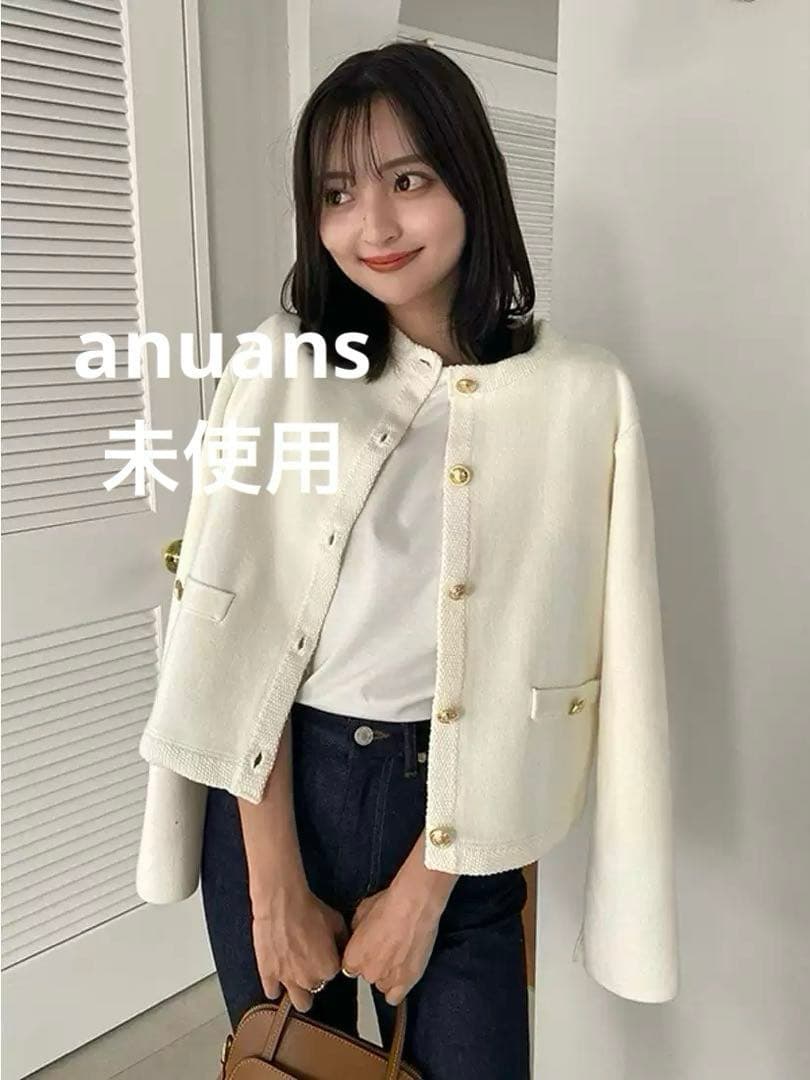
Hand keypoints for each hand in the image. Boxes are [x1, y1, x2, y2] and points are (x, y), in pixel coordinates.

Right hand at [251, 882, 349, 1012]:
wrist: (282, 903)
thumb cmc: (309, 909)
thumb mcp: (337, 921)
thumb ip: (343, 940)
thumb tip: (343, 947)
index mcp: (329, 968)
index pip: (333, 972)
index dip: (328, 961)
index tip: (323, 952)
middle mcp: (310, 979)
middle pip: (317, 988)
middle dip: (314, 977)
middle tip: (309, 963)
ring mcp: (288, 980)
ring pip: (300, 1002)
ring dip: (299, 991)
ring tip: (296, 977)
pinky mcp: (268, 976)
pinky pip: (273, 993)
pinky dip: (275, 987)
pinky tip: (277, 978)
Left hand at [340, 881, 443, 1005]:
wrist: (413, 906)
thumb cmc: (389, 904)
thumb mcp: (361, 912)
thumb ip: (356, 931)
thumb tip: (359, 935)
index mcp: (352, 957)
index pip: (350, 967)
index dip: (360, 956)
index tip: (367, 949)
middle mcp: (367, 972)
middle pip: (367, 976)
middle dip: (374, 964)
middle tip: (385, 947)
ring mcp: (388, 979)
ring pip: (382, 985)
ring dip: (387, 974)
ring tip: (398, 956)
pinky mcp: (407, 982)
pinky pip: (396, 997)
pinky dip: (398, 989)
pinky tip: (402, 974)